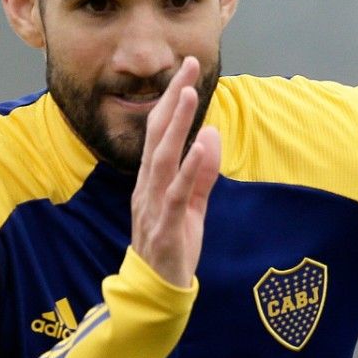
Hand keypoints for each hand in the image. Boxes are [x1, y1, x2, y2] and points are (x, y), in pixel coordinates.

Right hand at [130, 56, 221, 287]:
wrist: (158, 290)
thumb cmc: (173, 245)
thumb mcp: (192, 204)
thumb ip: (202, 173)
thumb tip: (210, 136)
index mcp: (151, 179)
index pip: (159, 132)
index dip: (172, 100)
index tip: (186, 70)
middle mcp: (147, 187)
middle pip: (157, 136)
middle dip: (172, 100)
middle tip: (186, 68)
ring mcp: (152, 205)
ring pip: (162, 159)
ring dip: (176, 126)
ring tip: (189, 96)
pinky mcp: (165, 226)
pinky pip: (176, 194)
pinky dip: (188, 169)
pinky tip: (198, 147)